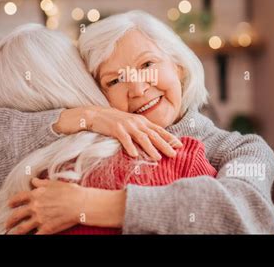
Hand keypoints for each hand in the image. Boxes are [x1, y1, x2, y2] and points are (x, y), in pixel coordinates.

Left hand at [5, 178, 84, 234]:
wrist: (80, 203)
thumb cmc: (70, 192)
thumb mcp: (54, 183)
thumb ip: (42, 183)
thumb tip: (34, 181)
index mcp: (35, 195)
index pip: (18, 198)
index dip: (12, 202)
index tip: (10, 205)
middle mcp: (34, 207)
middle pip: (16, 215)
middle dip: (9, 221)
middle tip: (7, 224)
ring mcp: (39, 219)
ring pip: (21, 228)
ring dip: (15, 232)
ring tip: (12, 234)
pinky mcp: (46, 229)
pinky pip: (34, 235)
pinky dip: (31, 237)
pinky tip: (29, 237)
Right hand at [54, 106, 181, 159]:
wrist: (94, 115)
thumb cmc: (113, 121)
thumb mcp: (130, 123)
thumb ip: (140, 130)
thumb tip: (152, 140)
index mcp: (141, 120)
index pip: (158, 130)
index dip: (169, 137)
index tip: (179, 145)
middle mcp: (136, 122)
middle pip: (153, 135)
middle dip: (165, 145)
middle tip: (174, 154)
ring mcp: (126, 125)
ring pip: (142, 138)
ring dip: (150, 149)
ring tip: (158, 158)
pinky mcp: (116, 129)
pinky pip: (125, 139)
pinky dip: (130, 147)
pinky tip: (134, 155)